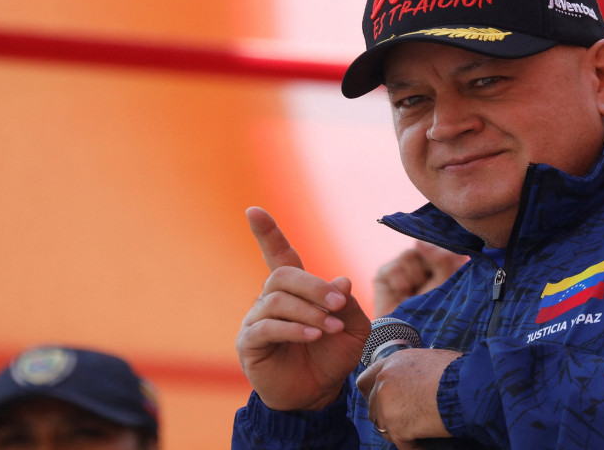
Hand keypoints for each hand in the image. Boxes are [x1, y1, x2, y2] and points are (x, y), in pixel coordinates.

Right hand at [236, 207, 371, 410]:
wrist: (318, 393)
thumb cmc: (333, 356)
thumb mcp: (354, 328)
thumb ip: (348, 303)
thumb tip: (340, 281)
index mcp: (295, 290)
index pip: (278, 255)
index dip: (267, 233)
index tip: (254, 211)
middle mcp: (271, 300)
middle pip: (282, 275)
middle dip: (314, 287)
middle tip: (338, 305)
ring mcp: (256, 320)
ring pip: (277, 300)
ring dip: (309, 313)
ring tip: (331, 328)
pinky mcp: (250, 343)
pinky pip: (267, 327)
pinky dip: (294, 329)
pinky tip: (314, 337)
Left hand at [356, 348, 461, 447]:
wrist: (467, 386)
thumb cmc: (458, 371)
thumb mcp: (430, 359)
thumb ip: (413, 370)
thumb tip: (416, 379)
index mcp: (392, 363)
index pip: (365, 381)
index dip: (373, 395)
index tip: (383, 404)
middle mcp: (384, 381)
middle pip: (372, 407)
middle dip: (386, 417)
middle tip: (403, 422)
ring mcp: (387, 405)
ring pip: (384, 428)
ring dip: (400, 432)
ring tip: (419, 433)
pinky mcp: (396, 427)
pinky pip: (402, 444)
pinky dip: (415, 446)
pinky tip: (427, 445)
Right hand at [373, 240, 467, 316]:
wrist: (410, 336)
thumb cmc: (434, 312)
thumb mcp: (447, 284)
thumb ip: (441, 259)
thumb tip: (419, 242)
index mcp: (440, 260)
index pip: (439, 243)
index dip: (442, 255)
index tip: (446, 272)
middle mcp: (420, 260)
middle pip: (424, 247)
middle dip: (430, 268)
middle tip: (431, 288)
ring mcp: (401, 265)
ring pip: (409, 255)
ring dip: (415, 278)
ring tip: (415, 295)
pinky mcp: (384, 274)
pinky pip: (393, 268)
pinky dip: (400, 284)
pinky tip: (402, 296)